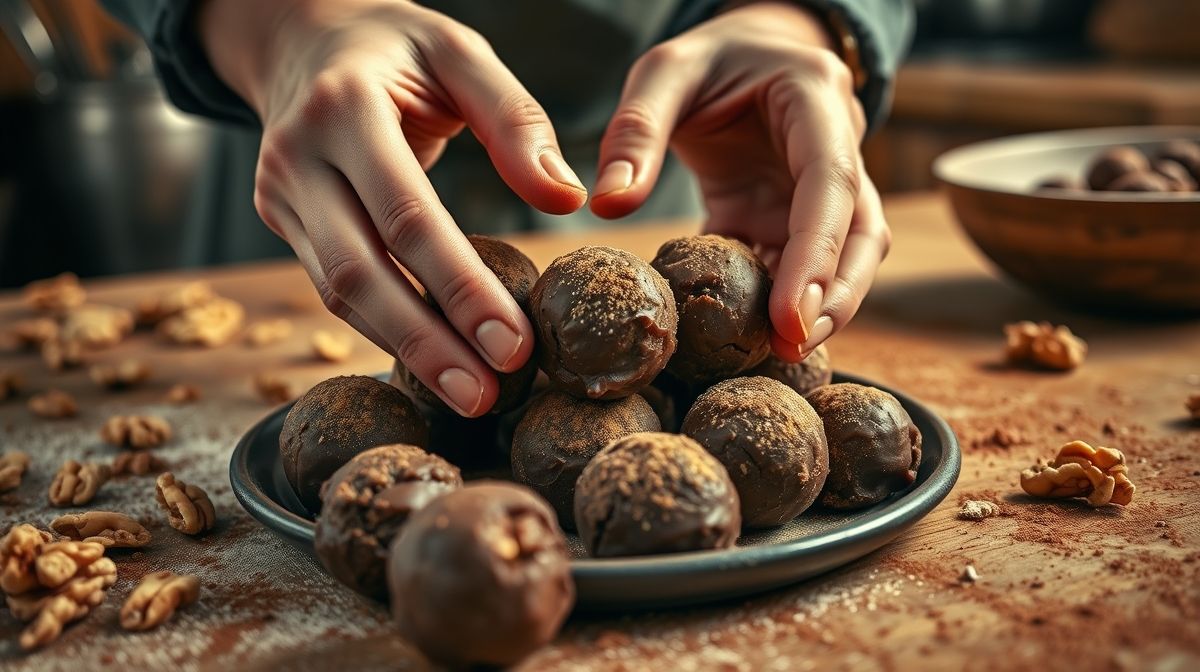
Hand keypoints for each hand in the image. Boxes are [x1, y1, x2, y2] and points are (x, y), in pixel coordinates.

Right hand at [200, 0, 586, 414]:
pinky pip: (333, 287)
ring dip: (404, 350)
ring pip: (339, 293)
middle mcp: (297, 158)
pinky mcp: (284, 222)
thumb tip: (565, 200)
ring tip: (468, 395)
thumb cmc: (394, 43)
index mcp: (342, 108)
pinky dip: (383, 328)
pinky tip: (432, 360)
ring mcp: (280, 196)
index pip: (407, 216)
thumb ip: (514, 118)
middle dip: (426, 343)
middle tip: (486, 395)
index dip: (459, 287)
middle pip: (361, 272)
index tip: (513, 344)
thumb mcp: (458, 51)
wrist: (300, 35)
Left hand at [591, 1, 888, 361]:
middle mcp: (836, 147)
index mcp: (815, 98)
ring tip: (776, 355)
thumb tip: (607, 205)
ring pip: (842, 258)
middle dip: (836, 295)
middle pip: (861, 233)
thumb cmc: (707, 57)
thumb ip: (636, 131)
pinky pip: (792, 267)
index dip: (817, 254)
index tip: (791, 317)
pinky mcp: (787, 218)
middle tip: (794, 348)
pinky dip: (776, 301)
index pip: (830, 183)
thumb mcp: (664, 71)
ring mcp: (815, 190)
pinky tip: (750, 336)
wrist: (740, 52)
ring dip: (816, 307)